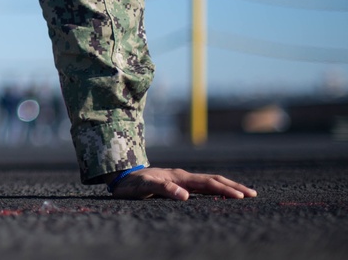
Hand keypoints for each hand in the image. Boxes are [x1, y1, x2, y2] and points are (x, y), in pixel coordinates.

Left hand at [109, 166, 257, 200]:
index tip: (241, 197)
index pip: (207, 183)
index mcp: (178, 176)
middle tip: (253, 194)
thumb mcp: (144, 187)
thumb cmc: (131, 184)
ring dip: (227, 186)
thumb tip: (185, 196)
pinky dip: (215, 189)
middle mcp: (182, 176)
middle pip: (213, 179)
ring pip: (209, 181)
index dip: (225, 189)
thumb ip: (163, 189)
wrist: (121, 177)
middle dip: (233, 187)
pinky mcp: (178, 183)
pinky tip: (221, 194)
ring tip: (243, 194)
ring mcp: (181, 178)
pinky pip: (201, 185)